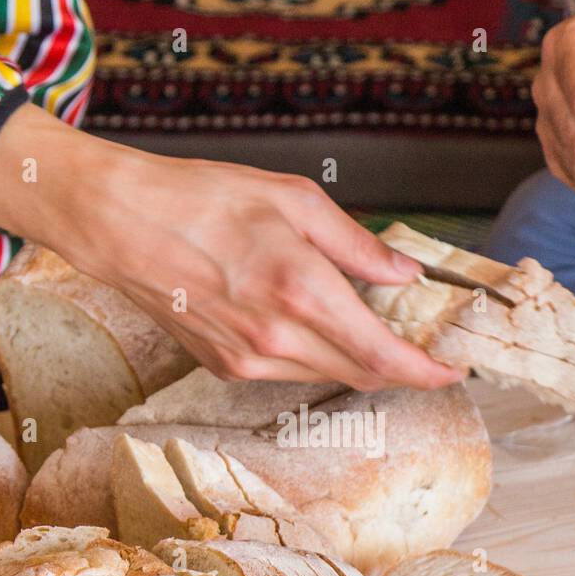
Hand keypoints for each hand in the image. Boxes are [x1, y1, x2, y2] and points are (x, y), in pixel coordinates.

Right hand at [0, 106, 461, 391]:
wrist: (121, 225)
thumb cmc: (202, 199)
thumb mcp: (293, 199)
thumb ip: (357, 244)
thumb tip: (404, 275)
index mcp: (302, 290)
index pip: (384, 356)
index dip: (427, 371)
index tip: (453, 367)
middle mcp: (278, 337)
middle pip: (362, 375)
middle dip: (400, 367)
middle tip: (422, 344)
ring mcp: (248, 359)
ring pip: (327, 376)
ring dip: (357, 359)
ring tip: (367, 323)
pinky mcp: (226, 365)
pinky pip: (289, 371)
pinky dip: (315, 354)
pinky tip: (311, 321)